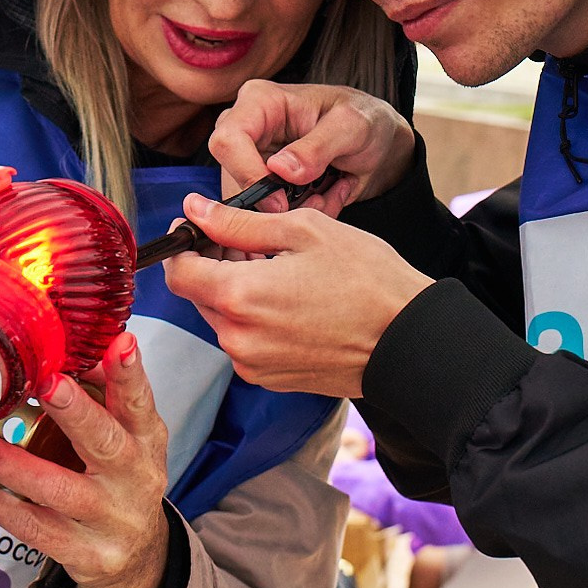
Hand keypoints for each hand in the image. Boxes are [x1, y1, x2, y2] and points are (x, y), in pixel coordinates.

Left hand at [0, 334, 173, 587]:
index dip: (130, 375)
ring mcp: (109, 519)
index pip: (140, 403)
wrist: (140, 557)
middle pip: (106, 445)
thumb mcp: (128, 436)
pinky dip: (0, 503)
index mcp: (146, 441)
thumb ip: (102, 394)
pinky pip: (35, 528)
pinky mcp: (83, 553)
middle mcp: (134, 478)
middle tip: (46, 383)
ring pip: (57, 488)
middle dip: (76, 413)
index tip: (119, 343)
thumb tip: (67, 344)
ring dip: (7, 461)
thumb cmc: (121, 478)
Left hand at [161, 194, 430, 397]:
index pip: (178, 271)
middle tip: (251, 242)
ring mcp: (254, 364)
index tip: (198, 227)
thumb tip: (196, 209)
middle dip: (214, 265)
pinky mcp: (272, 379)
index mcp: (240, 297)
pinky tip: (292, 300)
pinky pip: (246, 342)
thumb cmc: (367, 280)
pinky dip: (256, 319)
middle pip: (199, 295)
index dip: (182, 244)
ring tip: (280, 270)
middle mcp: (238, 339)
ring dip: (237, 292)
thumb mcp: (303, 231)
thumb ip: (238, 222)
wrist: (409, 340)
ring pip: (223, 319)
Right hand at [207, 81, 417, 216]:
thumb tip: (279, 170)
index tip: (282, 200)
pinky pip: (265, 214)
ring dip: (292, 211)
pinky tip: (324, 197)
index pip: (228, 141)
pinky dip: (297, 216)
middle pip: (233, 178)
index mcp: (260, 101)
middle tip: (318, 200)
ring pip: (249, 203)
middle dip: (275, 202)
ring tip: (328, 193)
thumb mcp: (352, 126)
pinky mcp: (261, 183)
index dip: (248, 175)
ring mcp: (251, 157)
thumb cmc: (364, 120)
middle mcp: (247, 128)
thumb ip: (317, 146)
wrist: (377, 141)